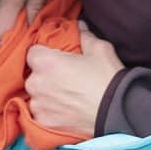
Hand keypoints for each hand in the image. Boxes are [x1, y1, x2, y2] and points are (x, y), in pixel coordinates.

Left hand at [25, 21, 123, 136]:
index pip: (32, 53)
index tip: (56, 60)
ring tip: (66, 98)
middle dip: (45, 76)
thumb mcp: (99, 49)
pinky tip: (65, 111)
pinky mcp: (44, 123)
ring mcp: (38, 105)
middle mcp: (36, 83)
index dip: (45, 55)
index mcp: (45, 62)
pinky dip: (49, 113)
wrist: (118, 112)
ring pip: (36, 96)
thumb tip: (80, 26)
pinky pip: (40, 114)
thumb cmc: (107, 78)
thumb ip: (84, 35)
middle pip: (33, 75)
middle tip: (64, 80)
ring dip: (46, 96)